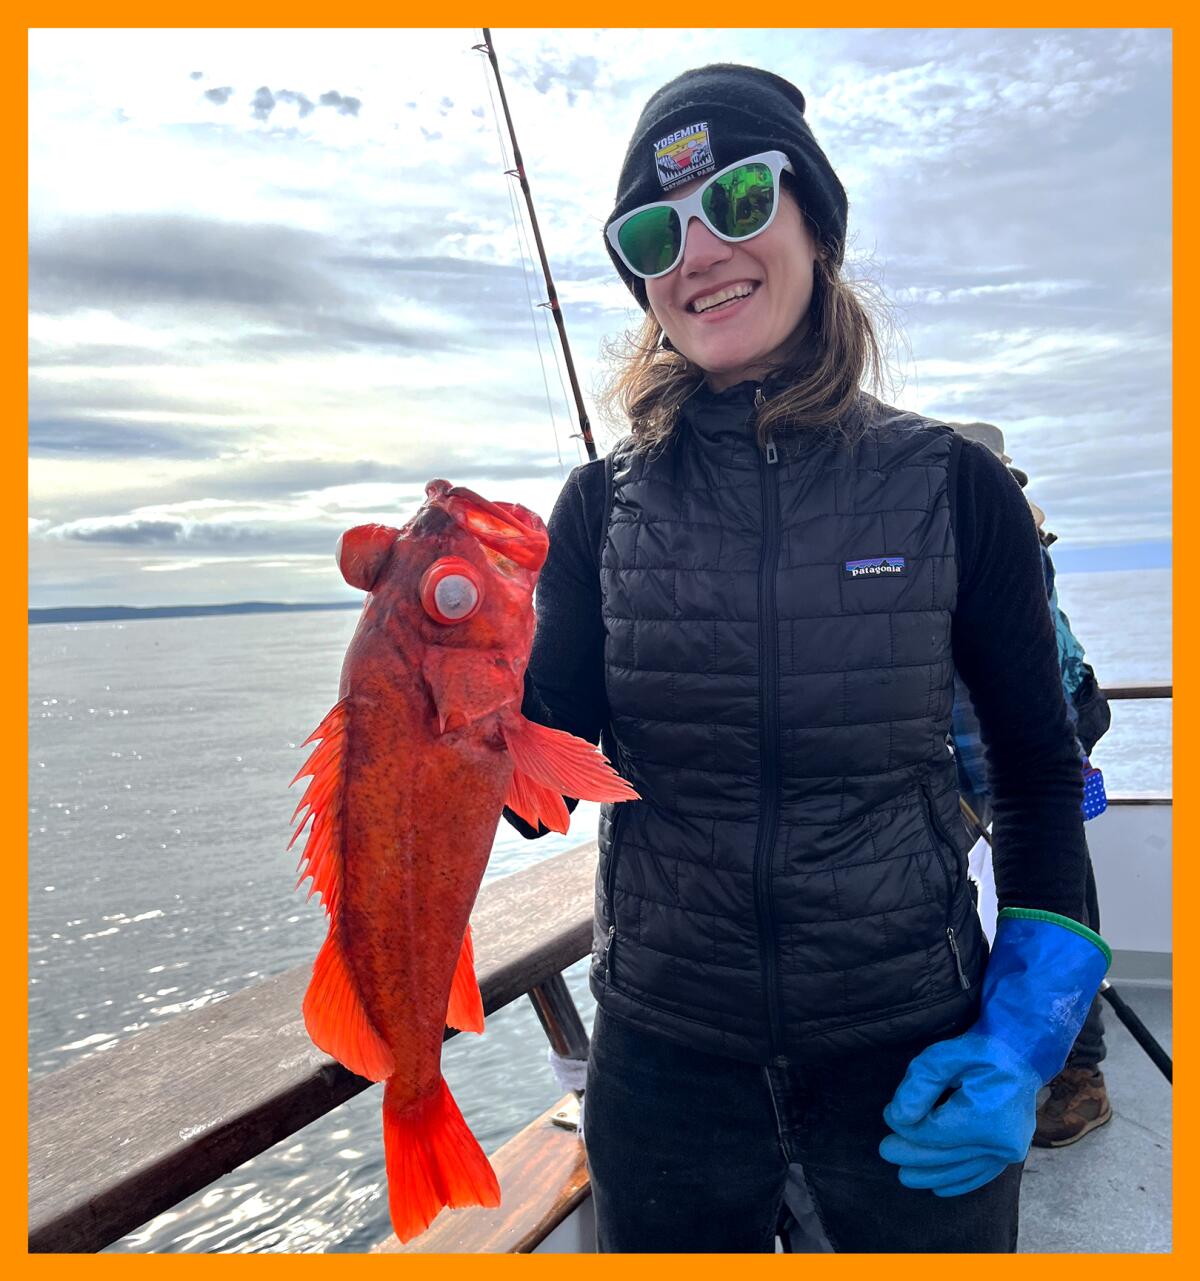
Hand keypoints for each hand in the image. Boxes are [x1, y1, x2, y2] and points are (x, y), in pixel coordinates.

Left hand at [879, 1031, 1040, 1195]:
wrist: (1022, 1054)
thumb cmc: (982, 1050)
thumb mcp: (946, 1055)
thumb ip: (921, 1084)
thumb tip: (899, 1116)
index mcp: (986, 1117)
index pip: (934, 1133)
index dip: (907, 1129)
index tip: (888, 1115)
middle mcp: (1002, 1142)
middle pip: (945, 1156)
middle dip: (912, 1155)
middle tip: (885, 1151)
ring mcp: (1009, 1152)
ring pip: (961, 1170)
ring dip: (931, 1175)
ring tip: (904, 1175)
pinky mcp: (1011, 1154)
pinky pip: (980, 1175)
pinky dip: (958, 1182)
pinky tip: (939, 1188)